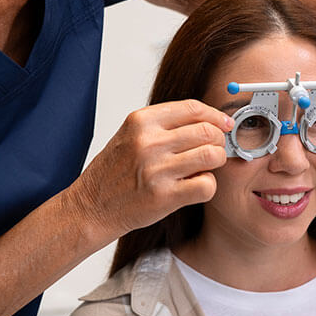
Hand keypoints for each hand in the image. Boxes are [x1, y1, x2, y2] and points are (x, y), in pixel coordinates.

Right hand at [67, 99, 232, 236]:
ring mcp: (156, 169)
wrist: (91, 207)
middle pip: (207, 131)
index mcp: (140, 121)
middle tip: (213, 150)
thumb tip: (210, 120)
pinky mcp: (164, 196)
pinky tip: (195, 186)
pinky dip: (208, 186)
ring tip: (204, 168)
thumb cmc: (114, 172)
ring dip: (215, 162)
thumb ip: (164, 125)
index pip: (192, 108)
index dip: (215, 115)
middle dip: (217, 140)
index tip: (224, 124)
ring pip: (211, 155)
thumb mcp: (131, 135)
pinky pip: (206, 185)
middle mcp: (148, 142)